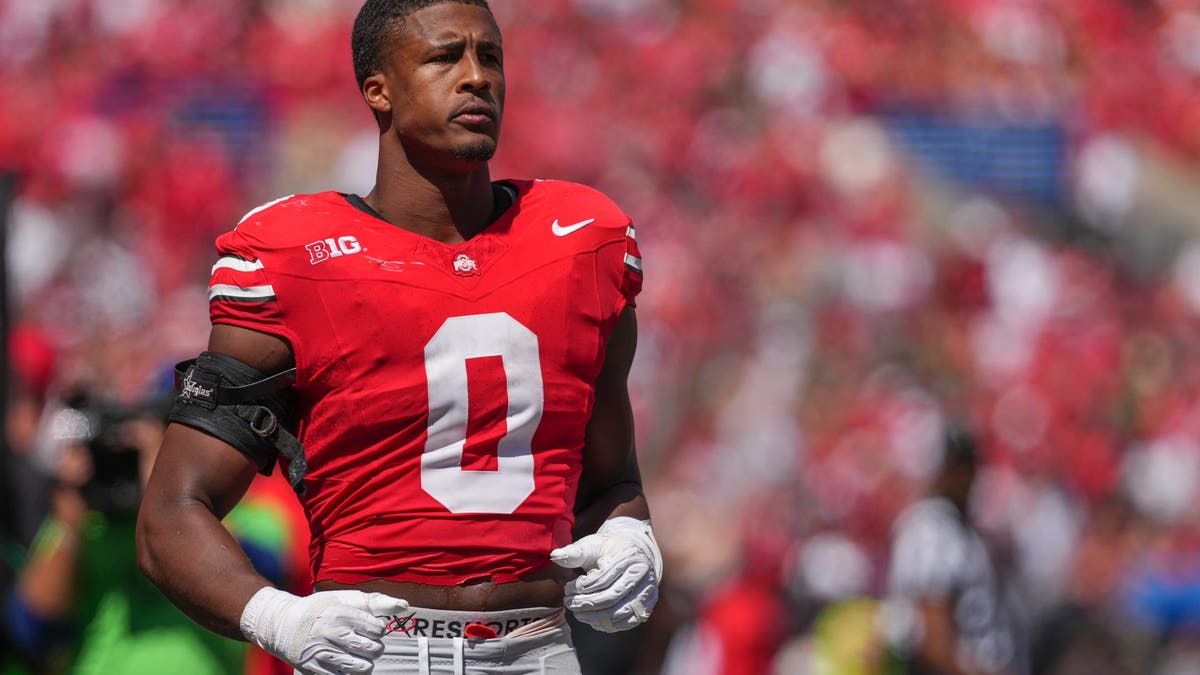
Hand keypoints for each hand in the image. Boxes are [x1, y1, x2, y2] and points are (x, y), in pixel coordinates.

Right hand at [240, 587, 408, 674]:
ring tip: (359, 657)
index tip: (371, 629)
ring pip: (361, 667)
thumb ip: (375, 603)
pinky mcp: (314, 668)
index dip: (378, 630)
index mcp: (342, 613)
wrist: (282, 624)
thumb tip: (404, 606)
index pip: (377, 629)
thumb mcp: (345, 600)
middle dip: (374, 648)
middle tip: (366, 644)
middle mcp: (333, 633)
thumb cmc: (320, 609)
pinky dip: (349, 674)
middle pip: (372, 649)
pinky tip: (346, 665)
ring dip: (365, 664)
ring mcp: (323, 652)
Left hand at [550, 517, 661, 631]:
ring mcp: (646, 592)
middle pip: (611, 597)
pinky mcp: (646, 606)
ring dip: (594, 617)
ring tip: (578, 612)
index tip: (568, 588)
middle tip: (570, 603)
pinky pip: (626, 622)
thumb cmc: (610, 550)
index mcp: (628, 557)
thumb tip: (555, 556)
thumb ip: (575, 553)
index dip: (583, 587)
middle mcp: (642, 575)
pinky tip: (593, 619)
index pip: (603, 578)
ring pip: (619, 612)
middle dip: (586, 603)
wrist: (634, 554)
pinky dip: (607, 624)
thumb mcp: (592, 546)